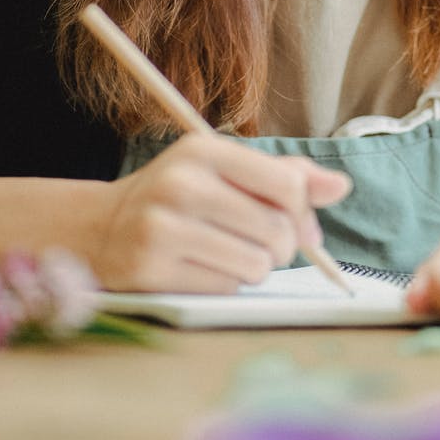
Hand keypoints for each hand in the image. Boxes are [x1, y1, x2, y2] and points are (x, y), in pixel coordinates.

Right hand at [93, 132, 351, 292]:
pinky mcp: (153, 271)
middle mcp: (182, 185)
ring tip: (228, 255)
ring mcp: (163, 229)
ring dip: (254, 269)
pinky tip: (202, 269)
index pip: (287, 184)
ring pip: (256, 265)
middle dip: (280, 247)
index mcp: (203, 150)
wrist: (98, 229)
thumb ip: (282, 176)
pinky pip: (226, 289)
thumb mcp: (222, 171)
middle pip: (277, 231)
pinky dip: (227, 285)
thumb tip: (340, 187)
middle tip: (259, 244)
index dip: (302, 211)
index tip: (293, 221)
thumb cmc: (176, 198)